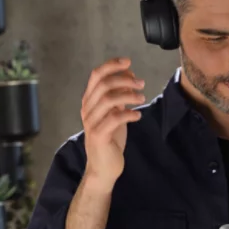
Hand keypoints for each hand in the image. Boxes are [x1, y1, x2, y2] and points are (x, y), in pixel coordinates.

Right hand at [81, 57, 145, 190]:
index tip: (128, 62)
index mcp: (89, 101)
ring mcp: (91, 122)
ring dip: (128, 96)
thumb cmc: (110, 138)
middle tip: (141, 84)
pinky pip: (114, 118)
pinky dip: (128, 113)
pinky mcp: (99, 135)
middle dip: (124, 80)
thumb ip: (119, 94)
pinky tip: (137, 116)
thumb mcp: (114, 112)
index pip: (96, 75)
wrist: (103, 167)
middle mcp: (87, 109)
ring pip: (108, 99)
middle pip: (103, 84)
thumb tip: (129, 74)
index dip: (111, 65)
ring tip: (142, 99)